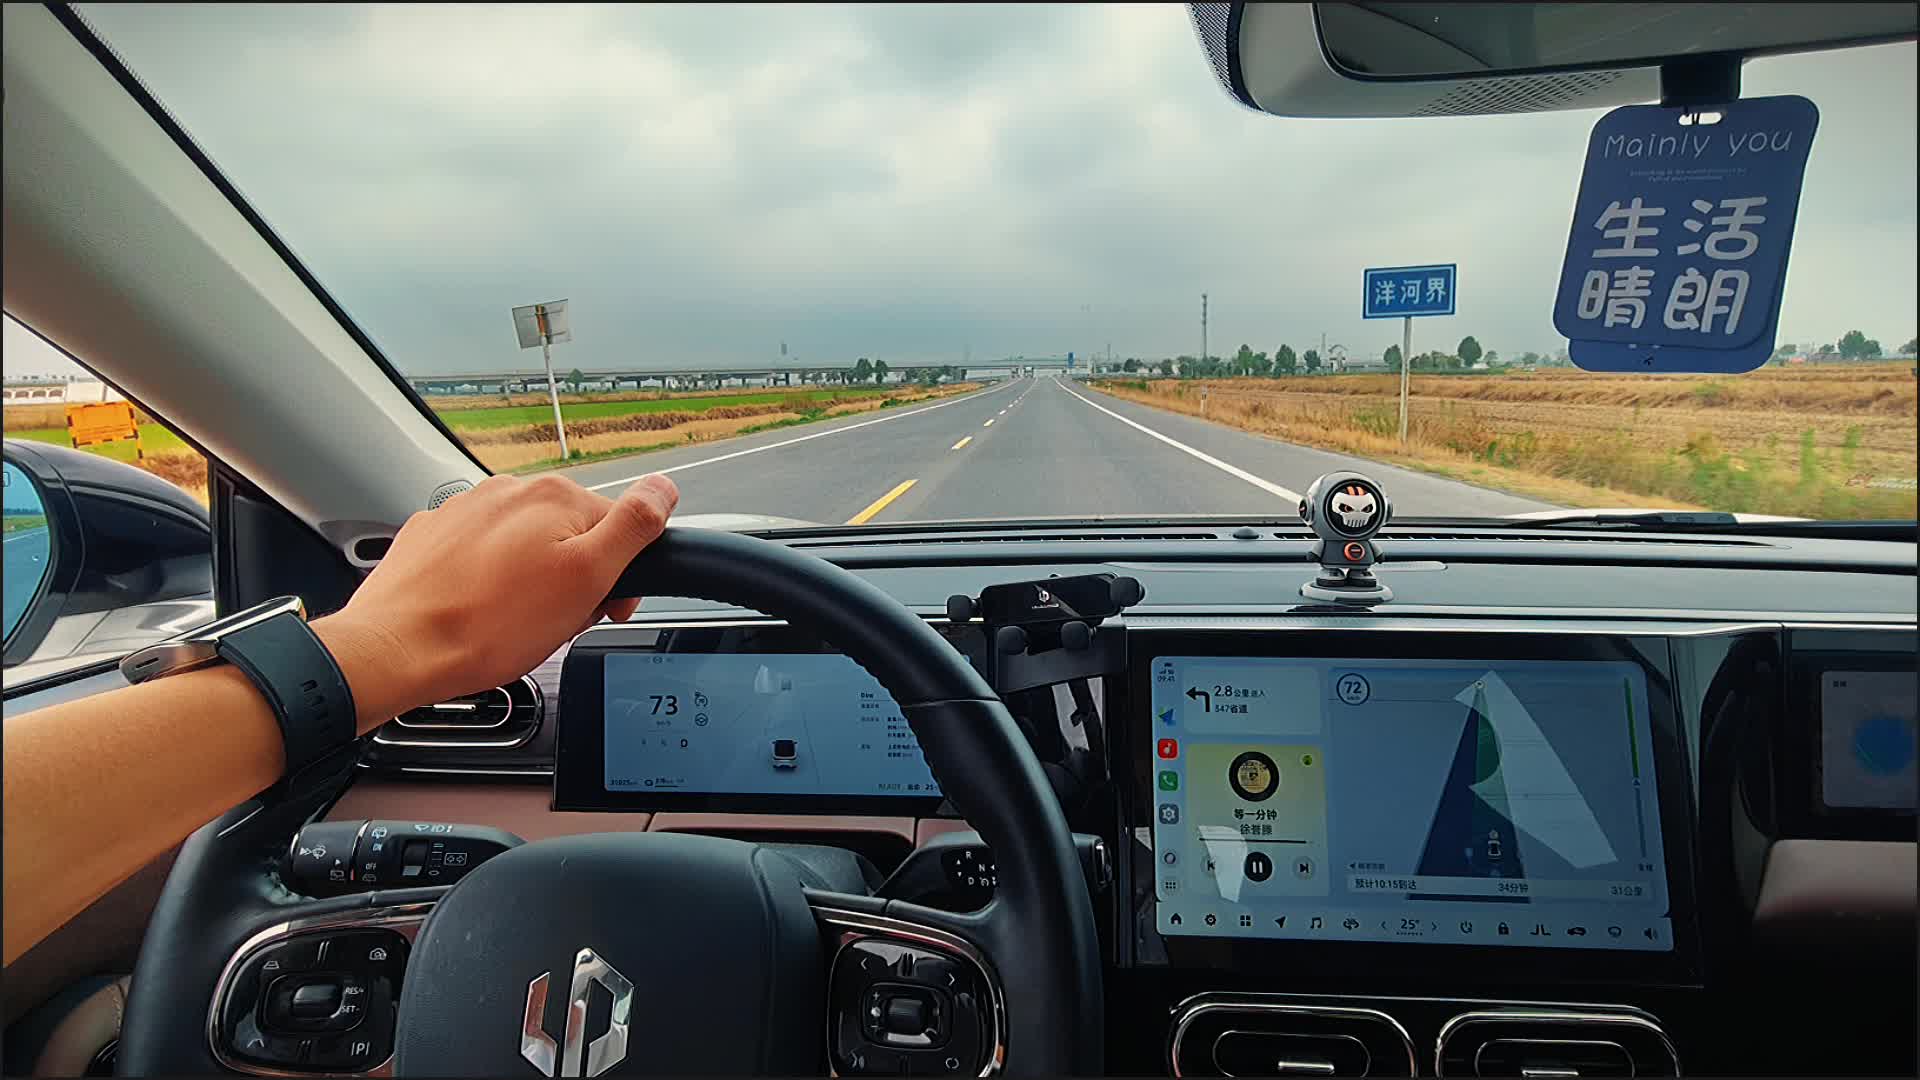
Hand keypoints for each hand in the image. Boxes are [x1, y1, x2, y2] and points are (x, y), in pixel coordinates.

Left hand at [314, 472, 677, 730]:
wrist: (396, 648)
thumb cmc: (489, 626)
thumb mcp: (587, 580)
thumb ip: (634, 526)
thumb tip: (664, 487)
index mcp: (555, 496)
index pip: (618, 526)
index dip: (619, 576)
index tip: (603, 609)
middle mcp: (509, 491)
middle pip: (570, 534)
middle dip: (573, 577)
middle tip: (556, 620)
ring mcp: (466, 510)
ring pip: (525, 545)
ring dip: (531, 579)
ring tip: (513, 621)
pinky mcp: (434, 535)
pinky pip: (481, 554)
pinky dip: (488, 580)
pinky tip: (480, 610)